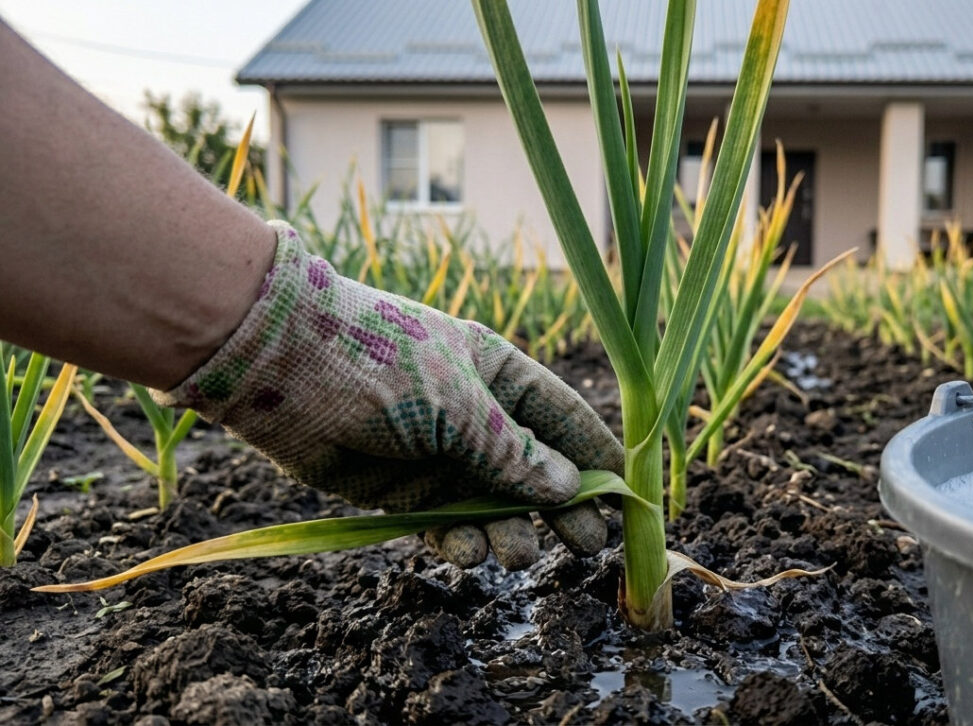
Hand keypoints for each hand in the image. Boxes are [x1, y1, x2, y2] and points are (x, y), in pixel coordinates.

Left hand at [156, 222, 621, 569]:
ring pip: (496, 505)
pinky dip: (461, 541)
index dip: (601, 456)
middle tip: (589, 545)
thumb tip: (570, 488)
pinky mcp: (403, 491)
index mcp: (500, 375)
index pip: (567, 418)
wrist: (279, 366)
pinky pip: (448, 524)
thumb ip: (513, 452)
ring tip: (513, 553)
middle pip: (538, 470)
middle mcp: (478, 416)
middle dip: (564, 508)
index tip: (632, 497)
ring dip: (511, 531)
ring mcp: (441, 455)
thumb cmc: (379, 363)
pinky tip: (467, 551)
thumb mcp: (458, 404)